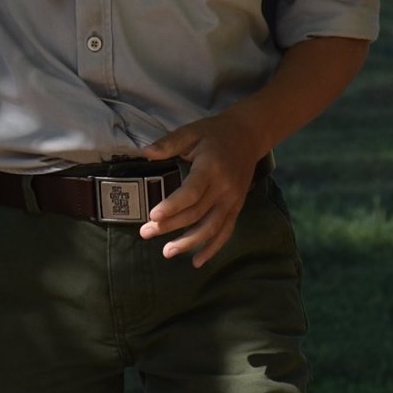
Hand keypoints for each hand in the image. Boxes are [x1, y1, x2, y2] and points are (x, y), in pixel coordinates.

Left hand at [139, 112, 269, 266]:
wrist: (248, 136)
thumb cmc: (215, 134)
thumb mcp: (191, 131)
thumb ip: (169, 143)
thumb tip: (146, 152)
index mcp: (211, 168)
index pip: (191, 192)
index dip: (172, 206)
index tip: (153, 216)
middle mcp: (224, 187)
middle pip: (196, 213)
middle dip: (169, 226)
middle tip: (145, 233)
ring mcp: (232, 200)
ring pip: (211, 228)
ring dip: (189, 243)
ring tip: (167, 252)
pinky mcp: (236, 207)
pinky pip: (225, 232)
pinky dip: (212, 248)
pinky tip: (197, 261)